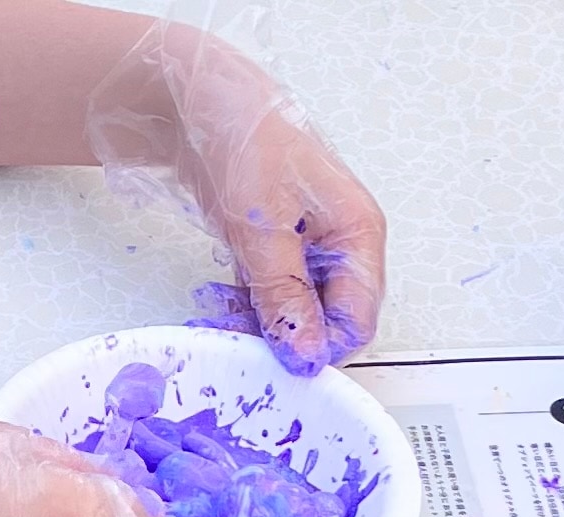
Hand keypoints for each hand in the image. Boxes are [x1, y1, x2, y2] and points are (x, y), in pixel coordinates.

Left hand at [88, 22, 385, 376]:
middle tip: (236, 330)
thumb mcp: (263, 231)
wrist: (206, 111)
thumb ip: (285, 296)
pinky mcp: (281, 257)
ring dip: (254, 324)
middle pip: (325, 324)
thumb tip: (306, 352)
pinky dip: (243, 310)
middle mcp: (341, 248)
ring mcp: (311, 254)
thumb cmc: (246, 146)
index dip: (320, 348)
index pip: (358, 321)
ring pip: (293, 318)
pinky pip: (270, 303)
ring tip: (217, 307)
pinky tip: (218, 298)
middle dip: (281, 337)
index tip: (277, 358)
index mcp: (357, 235)